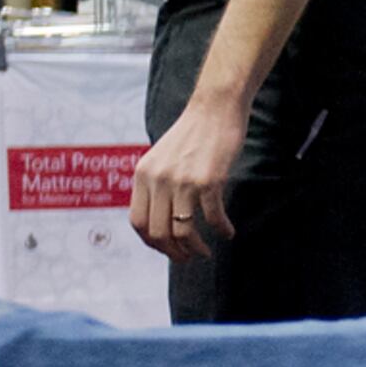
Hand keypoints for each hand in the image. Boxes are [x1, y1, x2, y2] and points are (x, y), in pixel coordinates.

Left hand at [131, 99, 243, 258]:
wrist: (215, 108)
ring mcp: (183, 181)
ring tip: (205, 252)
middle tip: (187, 257)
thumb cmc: (192, 133)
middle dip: (173, 252)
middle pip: (158, 232)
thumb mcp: (161, 157)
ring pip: (183, 231)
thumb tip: (160, 217)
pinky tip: (227, 232)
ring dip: (195, 248)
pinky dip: (221, 230)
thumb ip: (156, 183)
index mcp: (143, 174)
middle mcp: (159, 179)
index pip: (137, 221)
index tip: (166, 249)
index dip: (151, 242)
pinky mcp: (209, 180)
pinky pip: (212, 217)